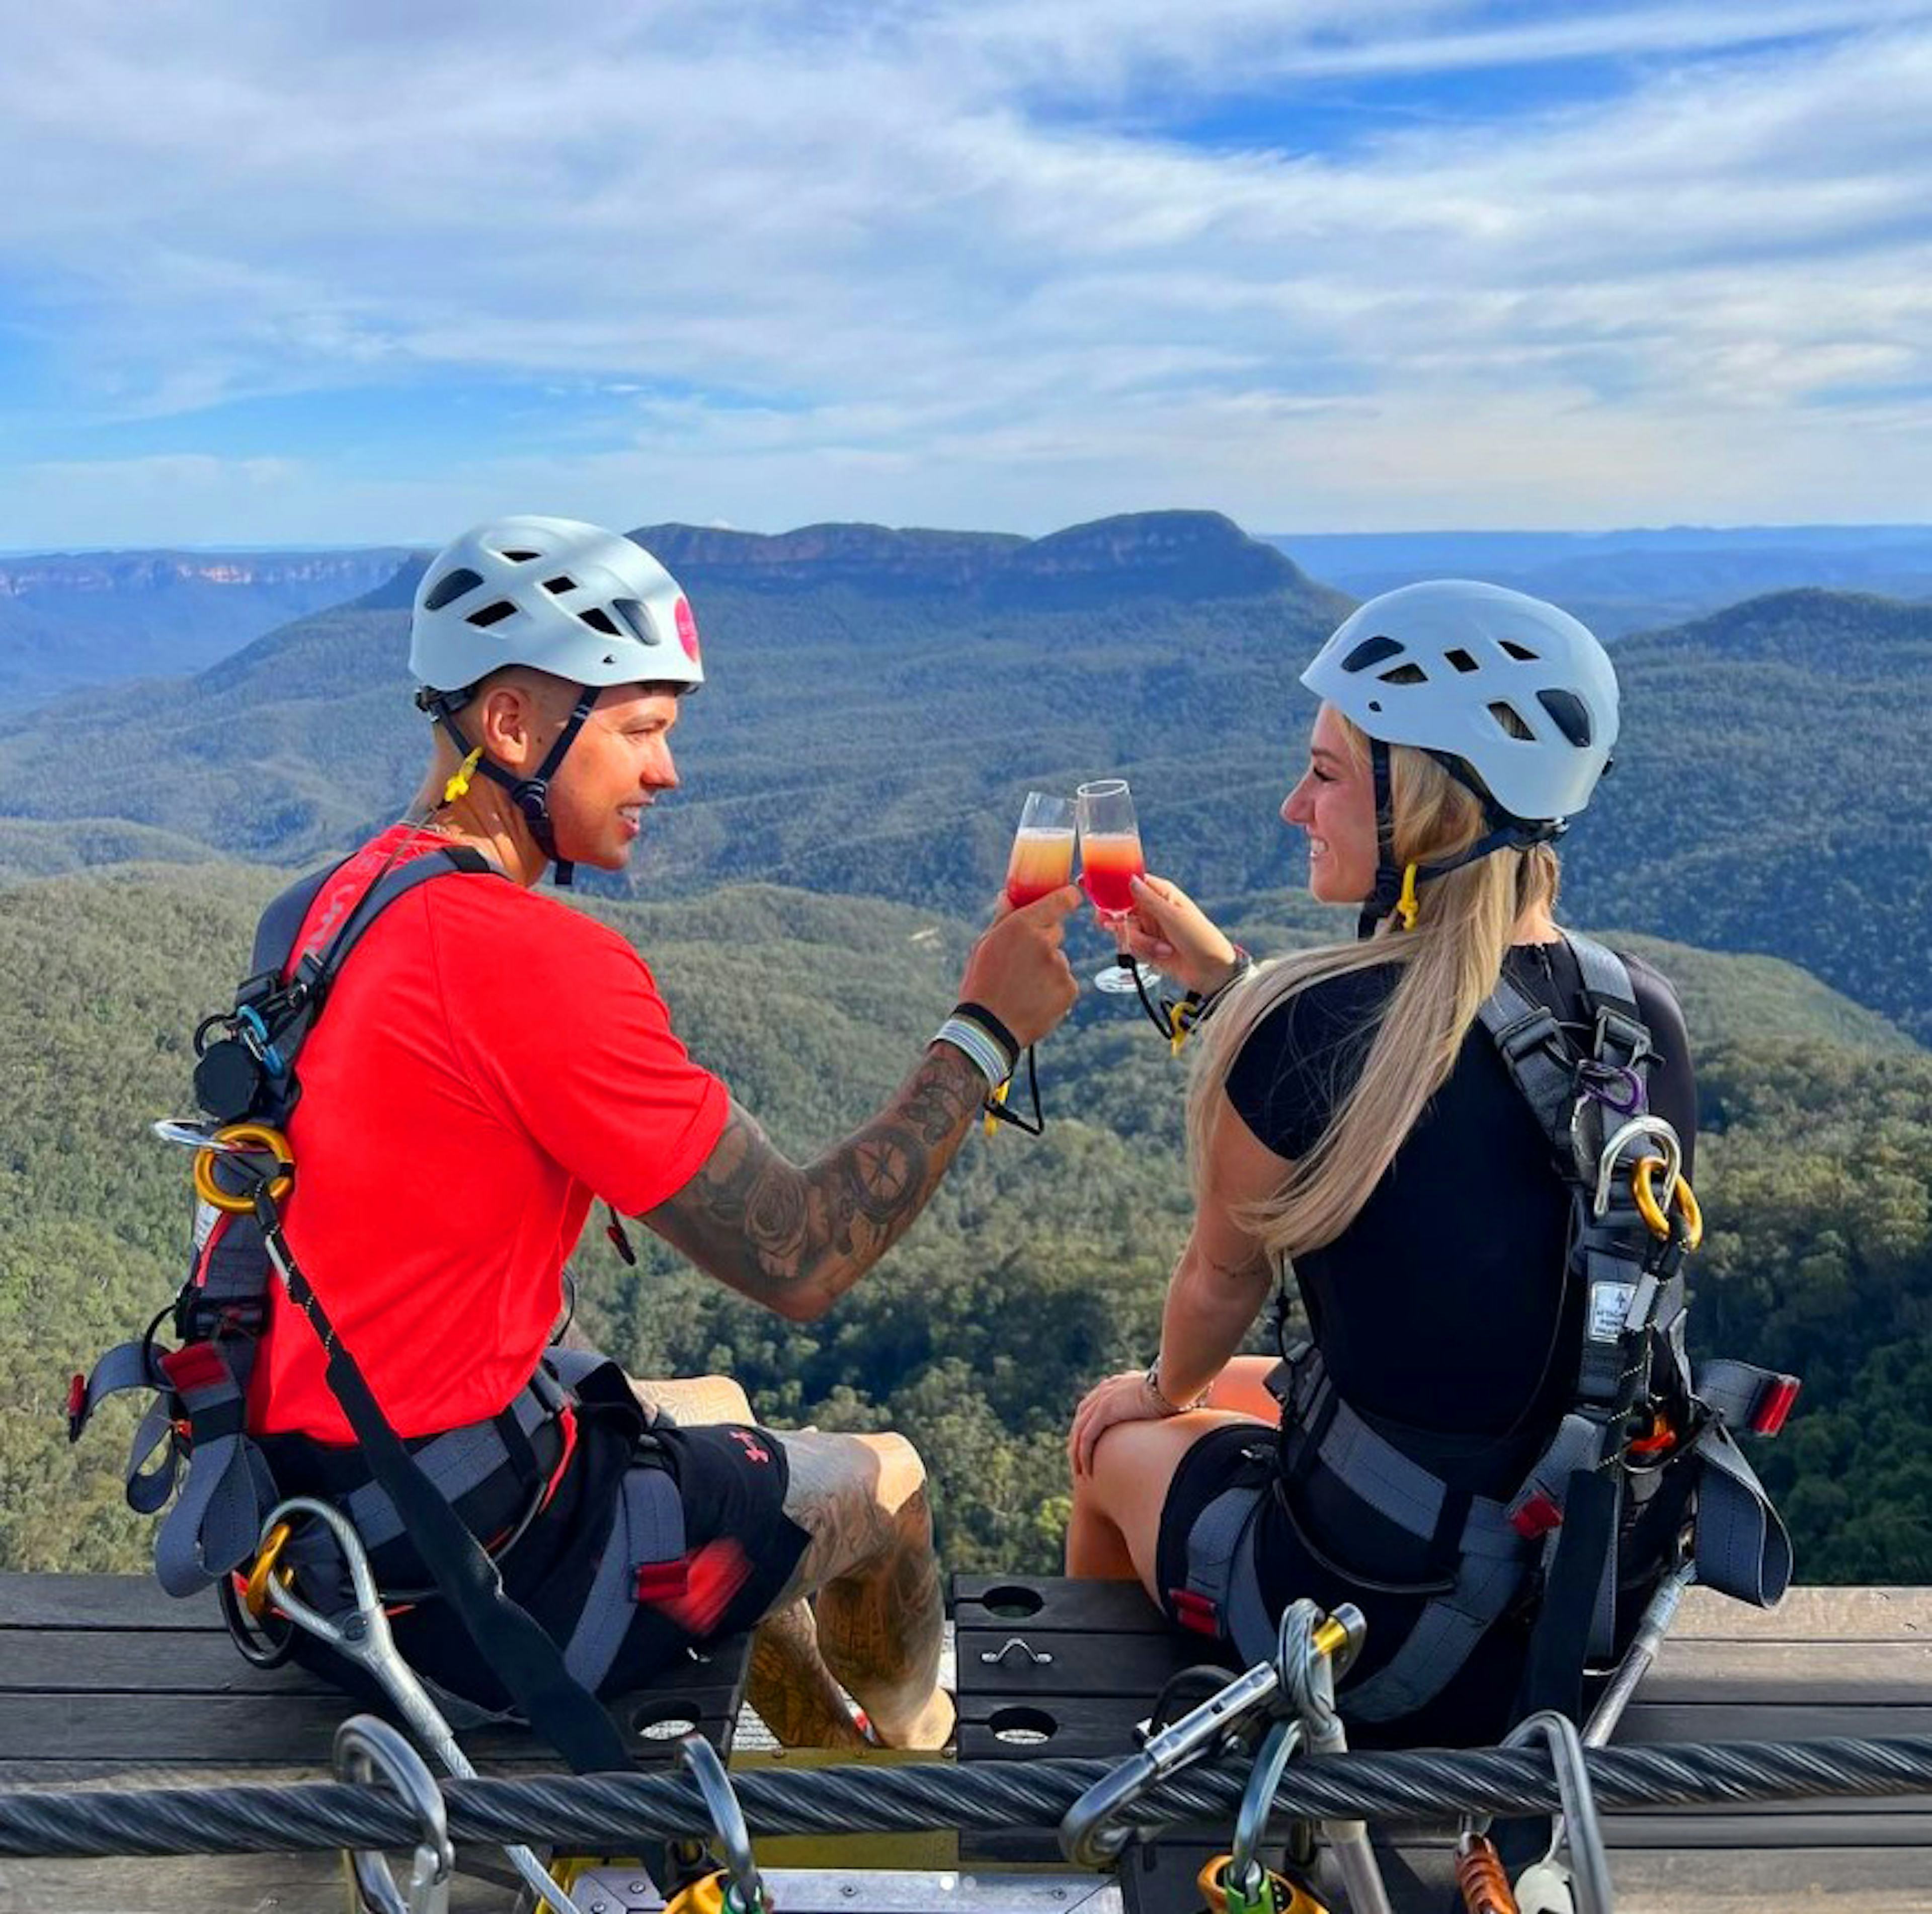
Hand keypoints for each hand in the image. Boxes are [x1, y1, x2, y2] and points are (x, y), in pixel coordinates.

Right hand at [956, 885, 1080, 1046]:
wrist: (989, 1029)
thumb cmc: (981, 985)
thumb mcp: (984, 947)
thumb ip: (1002, 918)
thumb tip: (1007, 895)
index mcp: (1021, 926)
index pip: (1061, 900)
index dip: (1068, 897)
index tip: (1071, 897)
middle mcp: (1044, 942)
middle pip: (1056, 932)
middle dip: (1044, 941)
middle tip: (1022, 962)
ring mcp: (1060, 967)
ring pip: (1059, 960)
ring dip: (1047, 969)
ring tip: (1024, 988)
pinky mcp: (1069, 989)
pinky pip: (1065, 982)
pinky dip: (1054, 990)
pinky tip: (1034, 999)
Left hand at [1068, 1369, 1173, 1476]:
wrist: (1172, 1385)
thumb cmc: (1174, 1394)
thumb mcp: (1156, 1398)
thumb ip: (1150, 1406)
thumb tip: (1161, 1417)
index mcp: (1115, 1385)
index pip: (1092, 1409)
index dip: (1087, 1430)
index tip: (1089, 1449)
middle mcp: (1104, 1390)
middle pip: (1081, 1420)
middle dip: (1077, 1443)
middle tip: (1078, 1464)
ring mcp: (1103, 1399)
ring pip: (1080, 1431)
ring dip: (1077, 1453)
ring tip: (1080, 1473)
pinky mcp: (1105, 1410)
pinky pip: (1087, 1437)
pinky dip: (1084, 1454)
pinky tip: (1087, 1470)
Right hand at [1118, 873, 1239, 998]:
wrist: (1211, 971)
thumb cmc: (1199, 937)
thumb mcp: (1173, 915)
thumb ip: (1147, 898)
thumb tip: (1129, 879)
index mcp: (1161, 893)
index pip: (1130, 882)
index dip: (1111, 886)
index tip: (1091, 889)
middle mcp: (1152, 909)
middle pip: (1119, 908)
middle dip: (1117, 920)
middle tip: (1109, 924)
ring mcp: (1149, 928)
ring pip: (1125, 930)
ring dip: (1140, 942)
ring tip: (1162, 948)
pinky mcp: (1147, 947)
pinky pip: (1132, 947)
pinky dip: (1143, 952)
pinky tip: (1162, 955)